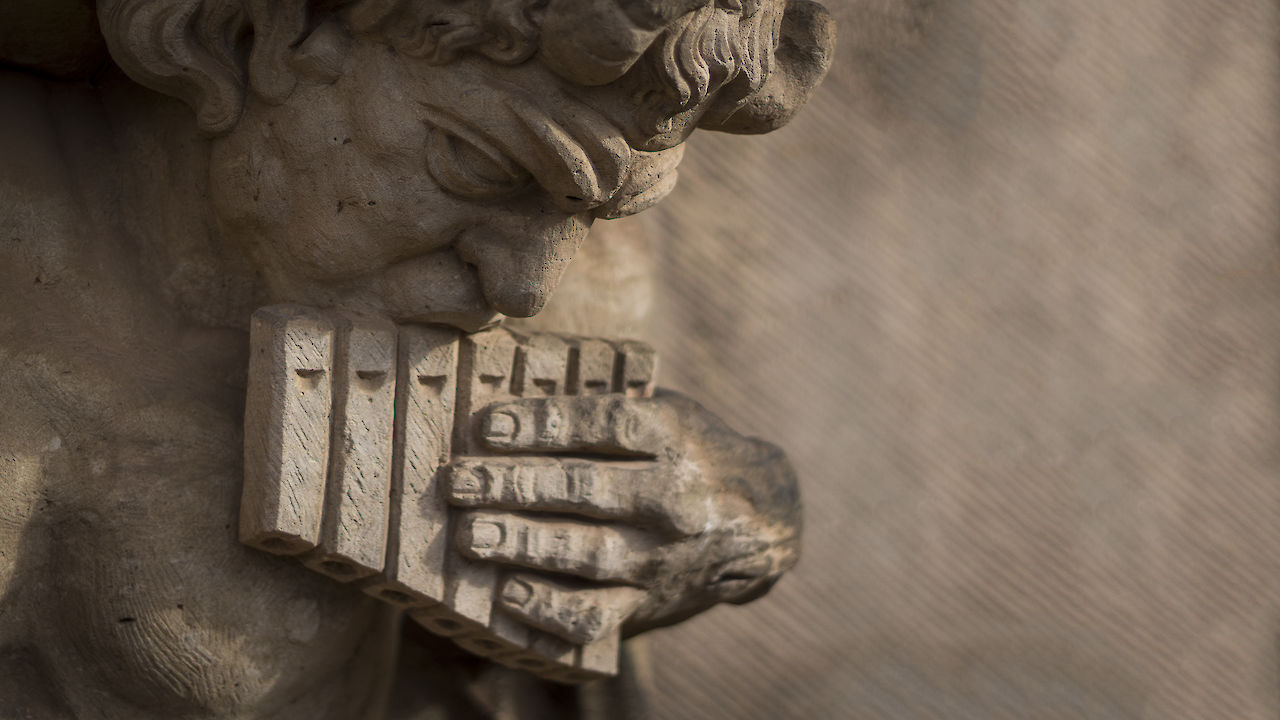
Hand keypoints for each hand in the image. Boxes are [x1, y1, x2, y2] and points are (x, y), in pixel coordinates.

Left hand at [444, 390, 800, 643]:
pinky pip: (595, 615)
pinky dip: (549, 609)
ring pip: (586, 553)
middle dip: (513, 484)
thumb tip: (504, 393)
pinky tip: (508, 593)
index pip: (604, 425)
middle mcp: (674, 496)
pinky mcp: (650, 602)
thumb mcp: (668, 410)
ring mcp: (663, 556)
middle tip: (457, 482)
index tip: (489, 425)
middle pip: (586, 488)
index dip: (543, 425)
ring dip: (522, 544)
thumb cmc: (690, 450)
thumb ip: (604, 406)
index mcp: (675, 435)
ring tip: (469, 535)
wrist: (763, 520)